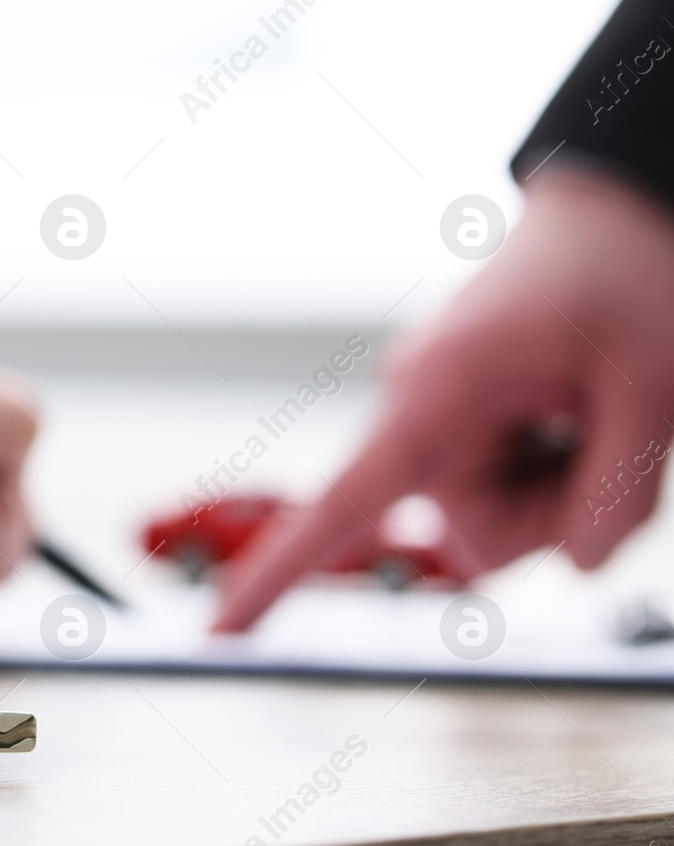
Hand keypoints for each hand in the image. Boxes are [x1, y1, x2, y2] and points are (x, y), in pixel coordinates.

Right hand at [215, 167, 673, 631]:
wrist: (612, 210)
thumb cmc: (624, 272)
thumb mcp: (656, 387)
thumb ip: (619, 494)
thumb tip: (581, 563)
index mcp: (437, 393)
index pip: (343, 503)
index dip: (275, 576)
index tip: (215, 636)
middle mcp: (413, 408)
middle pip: (470, 538)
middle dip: (551, 514)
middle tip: (600, 433)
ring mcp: (429, 414)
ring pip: (487, 521)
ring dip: (553, 491)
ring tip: (587, 411)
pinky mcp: (450, 420)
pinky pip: (492, 488)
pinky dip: (546, 474)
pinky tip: (569, 415)